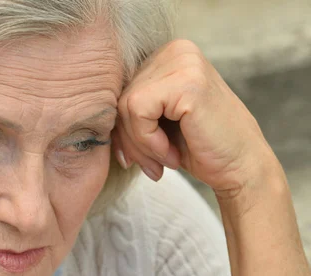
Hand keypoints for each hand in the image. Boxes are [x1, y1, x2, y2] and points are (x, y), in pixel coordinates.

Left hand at [113, 39, 275, 196]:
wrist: (240, 169)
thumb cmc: (198, 148)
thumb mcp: (156, 124)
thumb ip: (128, 113)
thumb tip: (91, 119)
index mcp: (168, 56)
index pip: (121, 90)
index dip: (121, 129)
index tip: (133, 157)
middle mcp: (175, 50)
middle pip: (120, 97)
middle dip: (129, 139)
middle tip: (151, 166)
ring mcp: (183, 62)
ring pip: (125, 105)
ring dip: (139, 144)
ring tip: (164, 161)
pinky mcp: (186, 81)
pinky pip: (138, 111)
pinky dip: (148, 141)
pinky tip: (172, 155)